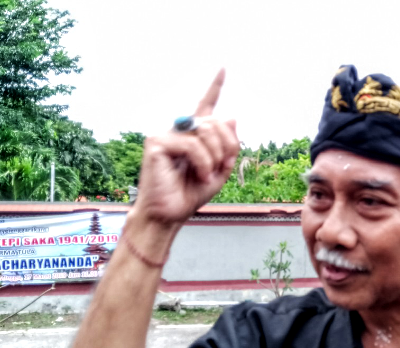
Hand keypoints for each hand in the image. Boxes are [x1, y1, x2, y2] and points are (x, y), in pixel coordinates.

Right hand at [134, 69, 238, 223]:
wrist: (169, 215)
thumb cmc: (189, 195)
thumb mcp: (218, 172)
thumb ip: (227, 148)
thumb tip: (231, 116)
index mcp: (193, 136)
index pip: (205, 106)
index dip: (214, 87)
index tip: (223, 68)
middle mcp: (178, 130)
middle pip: (214, 121)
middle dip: (227, 144)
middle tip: (222, 165)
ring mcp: (165, 134)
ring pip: (204, 131)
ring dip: (214, 156)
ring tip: (207, 174)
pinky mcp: (156, 143)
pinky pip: (191, 145)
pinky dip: (203, 162)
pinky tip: (199, 175)